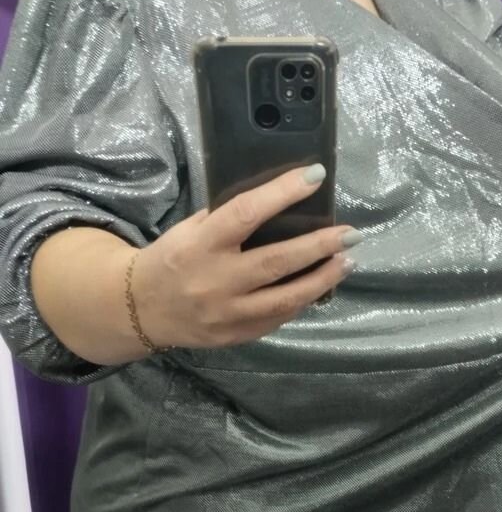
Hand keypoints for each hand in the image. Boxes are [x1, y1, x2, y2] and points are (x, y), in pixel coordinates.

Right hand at [130, 165, 358, 349]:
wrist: (140, 309)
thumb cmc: (172, 258)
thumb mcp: (190, 230)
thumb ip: (227, 219)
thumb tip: (278, 201)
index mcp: (201, 245)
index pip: (246, 213)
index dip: (282, 193)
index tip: (314, 176)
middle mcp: (215, 280)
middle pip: (277, 262)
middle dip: (320, 246)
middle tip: (351, 233)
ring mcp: (227, 313)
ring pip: (286, 298)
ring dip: (323, 278)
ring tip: (347, 261)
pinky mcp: (236, 335)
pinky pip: (278, 317)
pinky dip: (302, 300)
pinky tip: (320, 285)